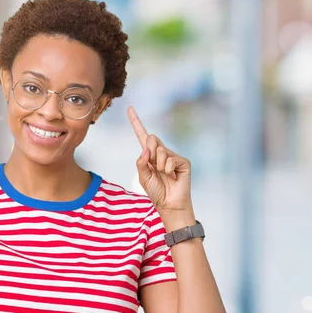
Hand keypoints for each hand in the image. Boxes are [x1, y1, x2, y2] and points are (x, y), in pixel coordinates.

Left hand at [127, 106, 194, 222]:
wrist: (169, 204)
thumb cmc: (156, 191)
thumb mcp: (143, 176)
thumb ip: (141, 162)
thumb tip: (146, 148)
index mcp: (149, 155)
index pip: (142, 135)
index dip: (136, 122)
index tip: (129, 108)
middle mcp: (161, 152)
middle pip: (151, 138)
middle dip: (149, 152)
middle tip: (155, 168)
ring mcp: (173, 156)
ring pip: (160, 150)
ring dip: (158, 165)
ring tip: (164, 176)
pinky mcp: (183, 162)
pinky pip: (169, 159)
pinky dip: (167, 170)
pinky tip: (172, 177)